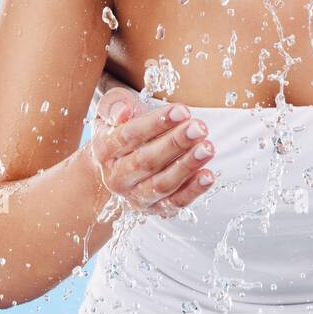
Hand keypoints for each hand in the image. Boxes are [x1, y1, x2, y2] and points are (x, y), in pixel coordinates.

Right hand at [87, 88, 215, 217]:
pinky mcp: (157, 209)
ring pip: (162, 184)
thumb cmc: (122, 128)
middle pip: (147, 161)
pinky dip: (193, 191)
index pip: (129, 136)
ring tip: (208, 148)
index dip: (155, 124)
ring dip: (187, 166)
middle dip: (176, 143)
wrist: (118, 163)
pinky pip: (175, 202)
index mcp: (104, 151)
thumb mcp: (112, 110)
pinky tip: (209, 175)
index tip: (182, 111)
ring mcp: (136, 196)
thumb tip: (123, 112)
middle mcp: (117, 178)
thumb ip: (115, 104)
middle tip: (199, 128)